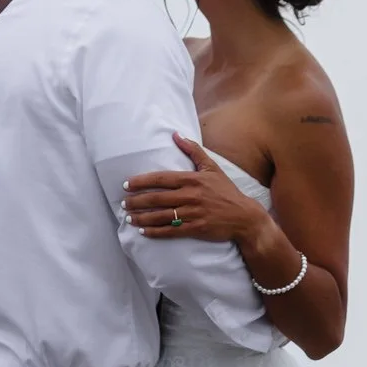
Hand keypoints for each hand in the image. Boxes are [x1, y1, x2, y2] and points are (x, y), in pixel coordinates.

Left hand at [122, 134, 268, 245]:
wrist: (244, 216)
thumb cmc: (226, 191)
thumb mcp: (211, 167)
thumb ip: (193, 150)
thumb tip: (176, 134)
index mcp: (192, 179)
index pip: (161, 179)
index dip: (141, 182)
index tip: (126, 184)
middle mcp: (190, 196)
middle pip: (157, 198)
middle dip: (137, 201)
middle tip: (123, 203)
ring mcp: (192, 214)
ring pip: (161, 216)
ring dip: (142, 217)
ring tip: (129, 218)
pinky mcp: (196, 229)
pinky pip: (171, 231)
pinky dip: (155, 232)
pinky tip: (144, 232)